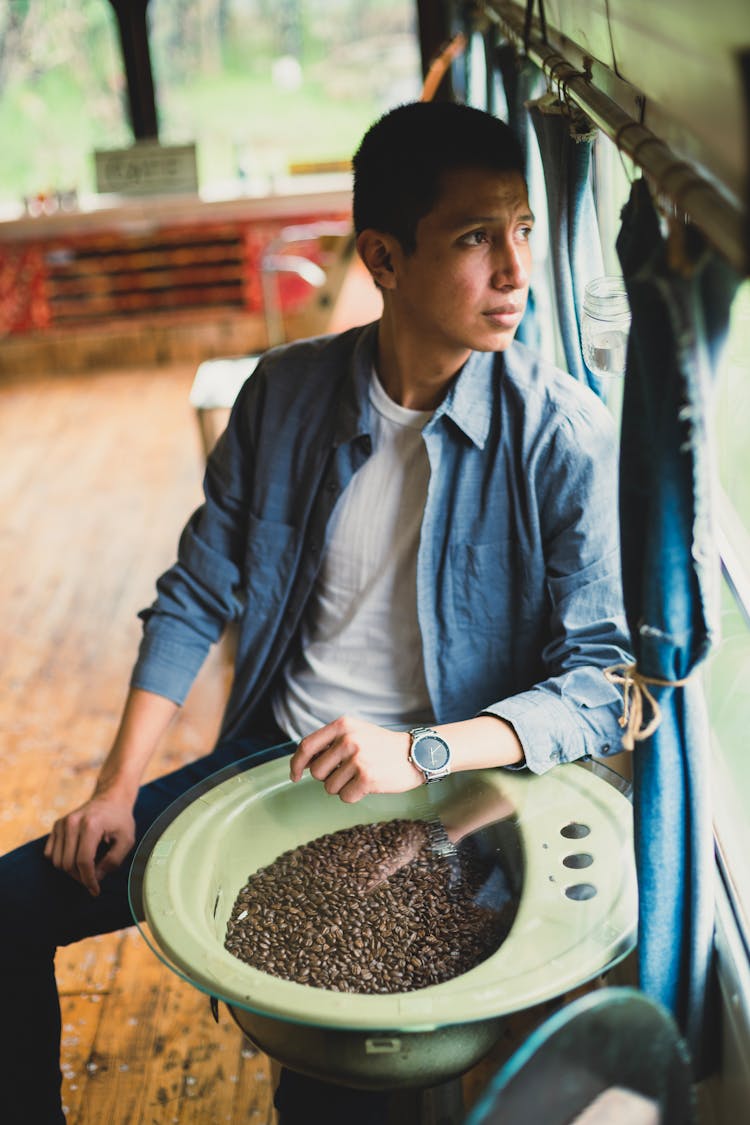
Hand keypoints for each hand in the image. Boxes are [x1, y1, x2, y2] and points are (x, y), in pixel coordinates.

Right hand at [43, 788, 136, 896]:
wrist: (110, 798)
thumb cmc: (121, 821)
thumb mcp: (127, 840)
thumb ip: (114, 861)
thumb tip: (96, 877)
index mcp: (91, 825)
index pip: (84, 861)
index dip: (89, 880)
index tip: (95, 891)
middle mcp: (72, 823)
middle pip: (68, 864)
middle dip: (80, 877)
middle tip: (94, 879)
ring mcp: (62, 823)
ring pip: (57, 861)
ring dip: (71, 871)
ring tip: (87, 868)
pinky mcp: (56, 825)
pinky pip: (50, 854)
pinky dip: (61, 861)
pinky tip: (75, 858)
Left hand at [289, 716, 422, 802]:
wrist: (417, 754)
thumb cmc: (383, 746)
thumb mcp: (356, 732)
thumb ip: (331, 742)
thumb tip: (303, 763)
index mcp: (342, 725)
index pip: (306, 746)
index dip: (296, 764)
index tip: (295, 776)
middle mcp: (348, 739)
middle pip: (316, 772)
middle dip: (328, 778)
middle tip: (348, 772)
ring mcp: (357, 758)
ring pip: (329, 787)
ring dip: (342, 787)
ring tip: (361, 776)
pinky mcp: (366, 777)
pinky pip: (345, 797)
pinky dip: (354, 796)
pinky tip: (368, 785)